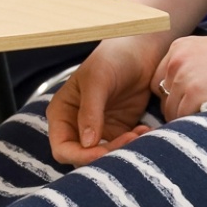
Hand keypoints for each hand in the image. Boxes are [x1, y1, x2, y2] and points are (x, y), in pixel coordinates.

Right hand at [47, 40, 159, 166]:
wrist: (140, 50)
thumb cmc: (112, 58)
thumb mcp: (98, 80)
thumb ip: (90, 111)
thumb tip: (87, 143)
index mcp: (62, 113)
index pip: (62, 148)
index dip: (80, 155)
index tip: (102, 152)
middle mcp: (76, 125)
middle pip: (84, 156)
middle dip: (105, 154)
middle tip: (128, 139)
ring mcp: (97, 129)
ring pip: (105, 155)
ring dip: (122, 149)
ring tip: (138, 132)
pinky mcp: (117, 130)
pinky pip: (122, 147)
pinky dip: (133, 144)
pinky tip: (144, 129)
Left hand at [151, 31, 206, 120]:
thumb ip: (193, 57)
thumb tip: (182, 75)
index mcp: (180, 47)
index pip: (160, 79)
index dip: (173, 92)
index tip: (189, 99)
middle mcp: (177, 60)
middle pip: (163, 96)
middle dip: (178, 105)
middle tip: (200, 109)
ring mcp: (184, 77)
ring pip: (171, 111)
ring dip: (186, 116)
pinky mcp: (194, 95)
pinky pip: (183, 118)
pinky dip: (194, 122)